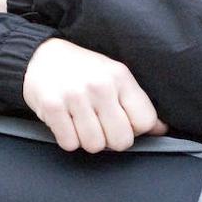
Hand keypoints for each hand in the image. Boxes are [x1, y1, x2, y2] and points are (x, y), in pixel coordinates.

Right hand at [22, 38, 166, 152]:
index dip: (134, 129)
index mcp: (120, 77)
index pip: (144, 121)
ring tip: (81, 123)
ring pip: (95, 145)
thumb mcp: (114, 77)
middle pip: (121, 140)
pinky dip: (68, 139)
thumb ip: (136, 103)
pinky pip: (70, 143)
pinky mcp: (52, 107)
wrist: (41, 56)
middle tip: (100, 126)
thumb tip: (161, 130)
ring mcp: (75, 96)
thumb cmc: (83, 71)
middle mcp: (100, 86)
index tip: (122, 121)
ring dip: (88, 140)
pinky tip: (66, 122)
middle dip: (111, 140)